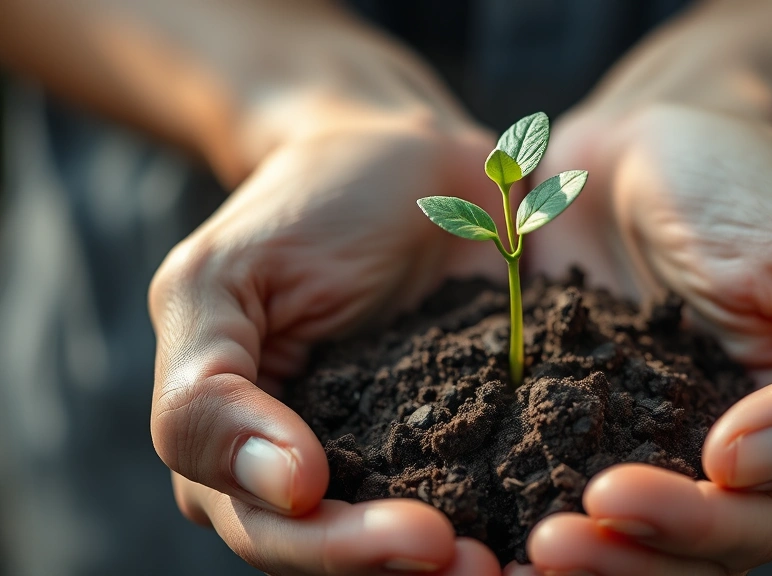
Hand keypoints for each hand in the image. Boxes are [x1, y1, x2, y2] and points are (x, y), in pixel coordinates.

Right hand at [149, 107, 505, 574]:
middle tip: (482, 567)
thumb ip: (207, 391)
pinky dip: (515, 515)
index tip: (418, 533)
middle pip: (342, 552)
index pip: (270, 525)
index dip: (336, 547)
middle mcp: (310, 470)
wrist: (398, 162)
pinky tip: (558, 525)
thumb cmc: (299, 208)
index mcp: (237, 447)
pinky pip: (484, 490)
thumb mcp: (218, 280)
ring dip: (462, 565)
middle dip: (405, 567)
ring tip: (519, 566)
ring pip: (411, 543)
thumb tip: (286, 488)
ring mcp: (392, 455)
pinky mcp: (466, 432)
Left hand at [520, 104, 771, 573]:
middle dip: (628, 557)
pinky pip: (562, 482)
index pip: (770, 518)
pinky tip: (486, 521)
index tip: (616, 493)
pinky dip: (531, 511)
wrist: (653, 143)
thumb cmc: (757, 190)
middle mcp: (742, 463)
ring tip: (520, 551)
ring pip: (635, 541)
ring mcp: (658, 446)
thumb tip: (750, 470)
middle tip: (551, 544)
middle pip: (696, 551)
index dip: (699, 527)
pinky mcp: (585, 423)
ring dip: (584, 559)